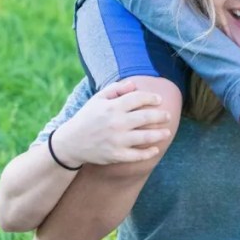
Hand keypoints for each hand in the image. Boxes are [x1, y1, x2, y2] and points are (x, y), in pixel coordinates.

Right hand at [51, 80, 171, 166]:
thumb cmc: (86, 117)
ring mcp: (117, 140)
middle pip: (145, 117)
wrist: (71, 142)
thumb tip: (134, 84)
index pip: (138, 98)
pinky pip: (137, 155)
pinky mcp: (116, 155)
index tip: (159, 99)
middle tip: (168, 115)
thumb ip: (115, 89)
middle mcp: (116, 123)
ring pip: (145, 137)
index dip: (151, 97)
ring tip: (167, 132)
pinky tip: (155, 149)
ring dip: (159, 134)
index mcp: (112, 107)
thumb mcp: (97, 99)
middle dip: (160, 115)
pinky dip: (148, 153)